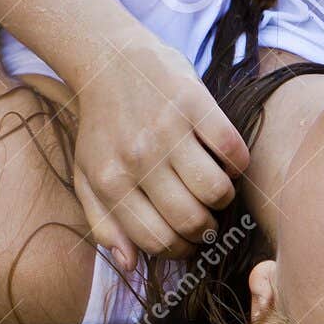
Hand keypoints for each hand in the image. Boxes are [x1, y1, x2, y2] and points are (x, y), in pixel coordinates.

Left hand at [69, 39, 248, 266]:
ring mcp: (167, 130)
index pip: (157, 240)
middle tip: (206, 221)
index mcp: (110, 181)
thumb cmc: (100, 126)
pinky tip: (224, 160)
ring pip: (216, 191)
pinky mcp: (194, 103)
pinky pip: (232, 151)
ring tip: (214, 189)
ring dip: (223, 199)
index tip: (186, 241)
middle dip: (205, 231)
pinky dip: (236, 165)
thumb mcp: (86, 176)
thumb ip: (103, 223)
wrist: (108, 60)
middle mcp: (138, 158)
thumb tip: (130, 263)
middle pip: (191, 221)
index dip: (179, 250)